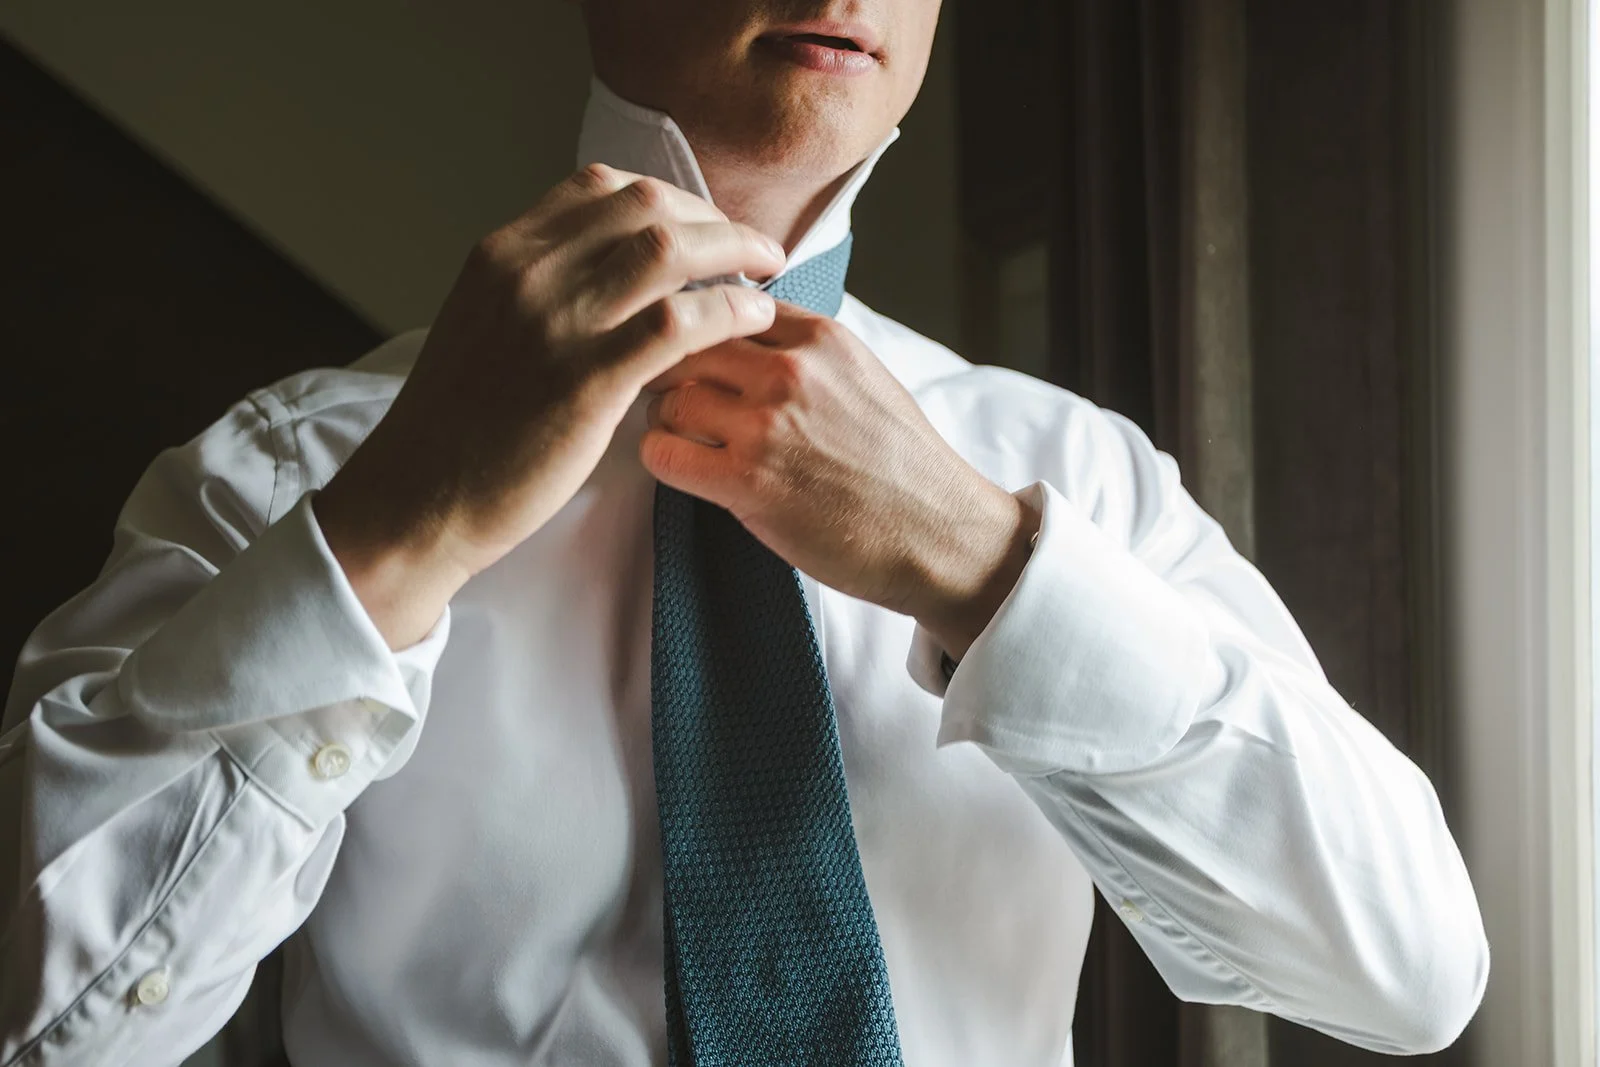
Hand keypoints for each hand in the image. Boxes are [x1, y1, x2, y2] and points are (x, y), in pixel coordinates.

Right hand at [315, 164, 786, 646]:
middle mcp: (528, 270)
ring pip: (670, 250)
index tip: (701, 224)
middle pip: (646, 207)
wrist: (419, 499)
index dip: (667, 199)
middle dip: (713, 220)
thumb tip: (606, 278)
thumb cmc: (457, 429)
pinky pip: (681, 321)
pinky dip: (730, 310)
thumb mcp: (485, 328)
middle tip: (753, 248)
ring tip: (766, 277)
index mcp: (501, 252)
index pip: (600, 186)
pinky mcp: (588, 378)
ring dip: (734, 255)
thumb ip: (539, 292)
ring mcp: (557, 321)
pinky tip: (753, 320)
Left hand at [642, 303, 1039, 658]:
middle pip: (686, 341)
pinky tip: (682, 467)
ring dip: (662, 416)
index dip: (703, 328)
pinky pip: (663, 453)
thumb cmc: (904, 465)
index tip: (698, 354)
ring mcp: (766, 425)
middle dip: (669, 367)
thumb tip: (750, 334)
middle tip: (671, 394)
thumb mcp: (865, 377)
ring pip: (667, 395)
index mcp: (821, 337)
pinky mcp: (746, 481)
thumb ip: (808, 350)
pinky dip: (660, 458)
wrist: (939, 533)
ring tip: (681, 435)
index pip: (728, 304)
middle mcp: (790, 372)